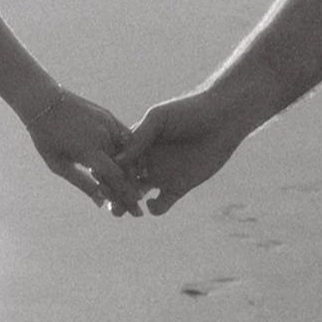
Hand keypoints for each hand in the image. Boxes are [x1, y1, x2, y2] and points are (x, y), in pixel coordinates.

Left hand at [24, 89, 143, 216]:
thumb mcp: (59, 164)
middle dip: (133, 189)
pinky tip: (133, 165)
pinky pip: (126, 137)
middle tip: (138, 206)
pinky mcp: (109, 116)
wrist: (43, 100)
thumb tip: (101, 202)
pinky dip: (131, 152)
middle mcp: (103, 136)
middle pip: (126, 168)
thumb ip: (82, 183)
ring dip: (134, 172)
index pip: (116, 178)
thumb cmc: (46, 137)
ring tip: (137, 188)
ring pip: (129, 153)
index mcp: (89, 150)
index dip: (127, 197)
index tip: (136, 213)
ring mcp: (108, 124)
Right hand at [117, 90, 253, 215]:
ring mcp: (162, 175)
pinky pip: (161, 204)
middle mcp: (147, 160)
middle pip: (123, 181)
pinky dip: (155, 208)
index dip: (107, 171)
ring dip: (128, 204)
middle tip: (106, 202)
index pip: (116, 161)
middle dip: (113, 193)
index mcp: (138, 143)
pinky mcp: (178, 187)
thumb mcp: (159, 119)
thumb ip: (139, 138)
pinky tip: (152, 203)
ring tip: (120, 211)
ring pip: (137, 195)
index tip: (98, 180)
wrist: (222, 119)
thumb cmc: (189, 111)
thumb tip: (118, 159)